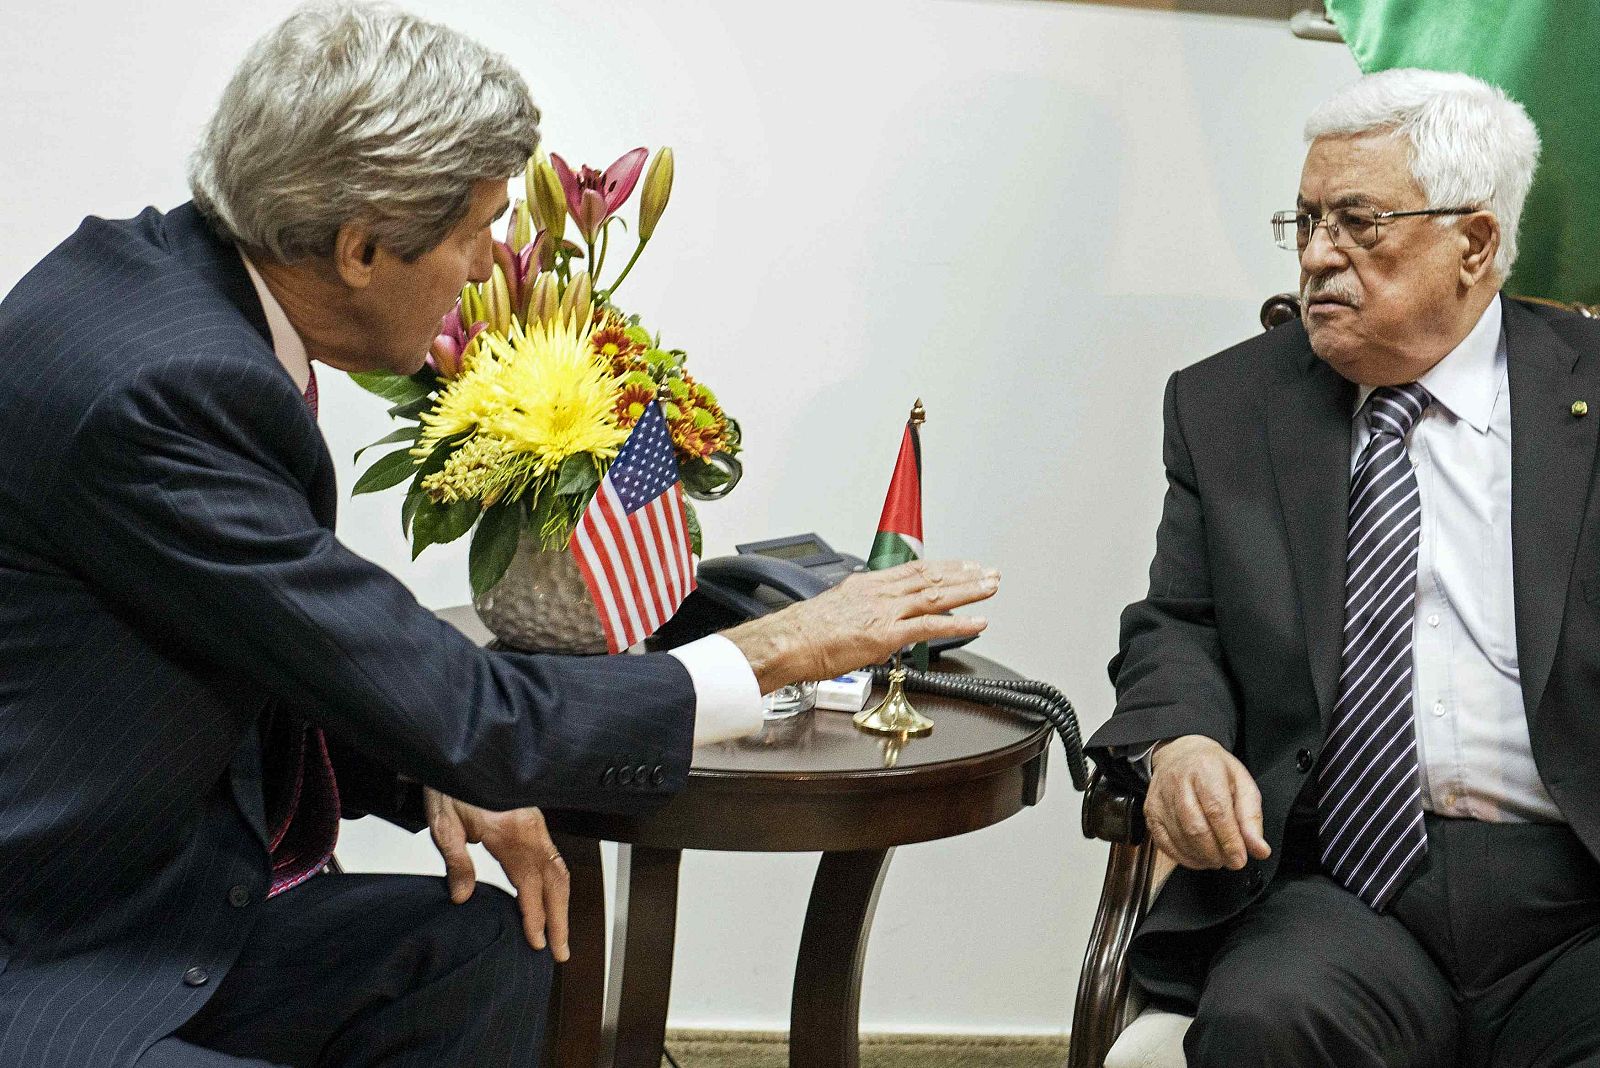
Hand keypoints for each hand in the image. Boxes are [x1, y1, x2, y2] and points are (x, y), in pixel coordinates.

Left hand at [424, 787, 569, 960]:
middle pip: (555, 881)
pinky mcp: (533, 822)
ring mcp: (536, 824)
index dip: (536, 917)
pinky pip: (552, 858)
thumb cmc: (450, 783)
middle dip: (560, 918)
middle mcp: (531, 829)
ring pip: (559, 869)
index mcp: (511, 832)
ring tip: (560, 933)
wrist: (461, 752)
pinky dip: (556, 885)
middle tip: (561, 950)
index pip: (531, 884)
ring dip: (562, 904)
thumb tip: (462, 896)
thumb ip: (456, 861)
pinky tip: (551, 900)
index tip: (537, 942)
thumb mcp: (443, 823)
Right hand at [721, 559, 998, 694]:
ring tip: (991, 588)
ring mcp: (885, 611)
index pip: (913, 570)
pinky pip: (930, 626)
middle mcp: (879, 592)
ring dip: (968, 591)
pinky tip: (977, 623)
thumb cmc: (802, 633)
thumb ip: (859, 614)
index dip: (941, 567)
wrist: (788, 641)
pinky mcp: (887, 633)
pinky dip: (958, 624)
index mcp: (867, 585)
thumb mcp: (834, 611)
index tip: (961, 566)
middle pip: (930, 577)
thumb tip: (870, 626)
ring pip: (936, 595)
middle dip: (963, 574)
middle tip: (988, 572)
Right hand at [1144, 735, 1270, 870]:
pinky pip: (1164, 843)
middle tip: (1230, 860)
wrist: (1180, 754)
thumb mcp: (1242, 783)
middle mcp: (1178, 782)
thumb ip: (1251, 818)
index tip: (1240, 859)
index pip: (1217, 811)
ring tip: (1217, 858)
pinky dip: (1184, 858)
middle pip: (1196, 828)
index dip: (1229, 840)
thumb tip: (1259, 849)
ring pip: (1180, 838)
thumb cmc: (1213, 769)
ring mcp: (1161, 798)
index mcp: (1205, 770)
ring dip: (1202, 857)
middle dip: (1216, 853)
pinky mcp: (1150, 812)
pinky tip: (1198, 858)